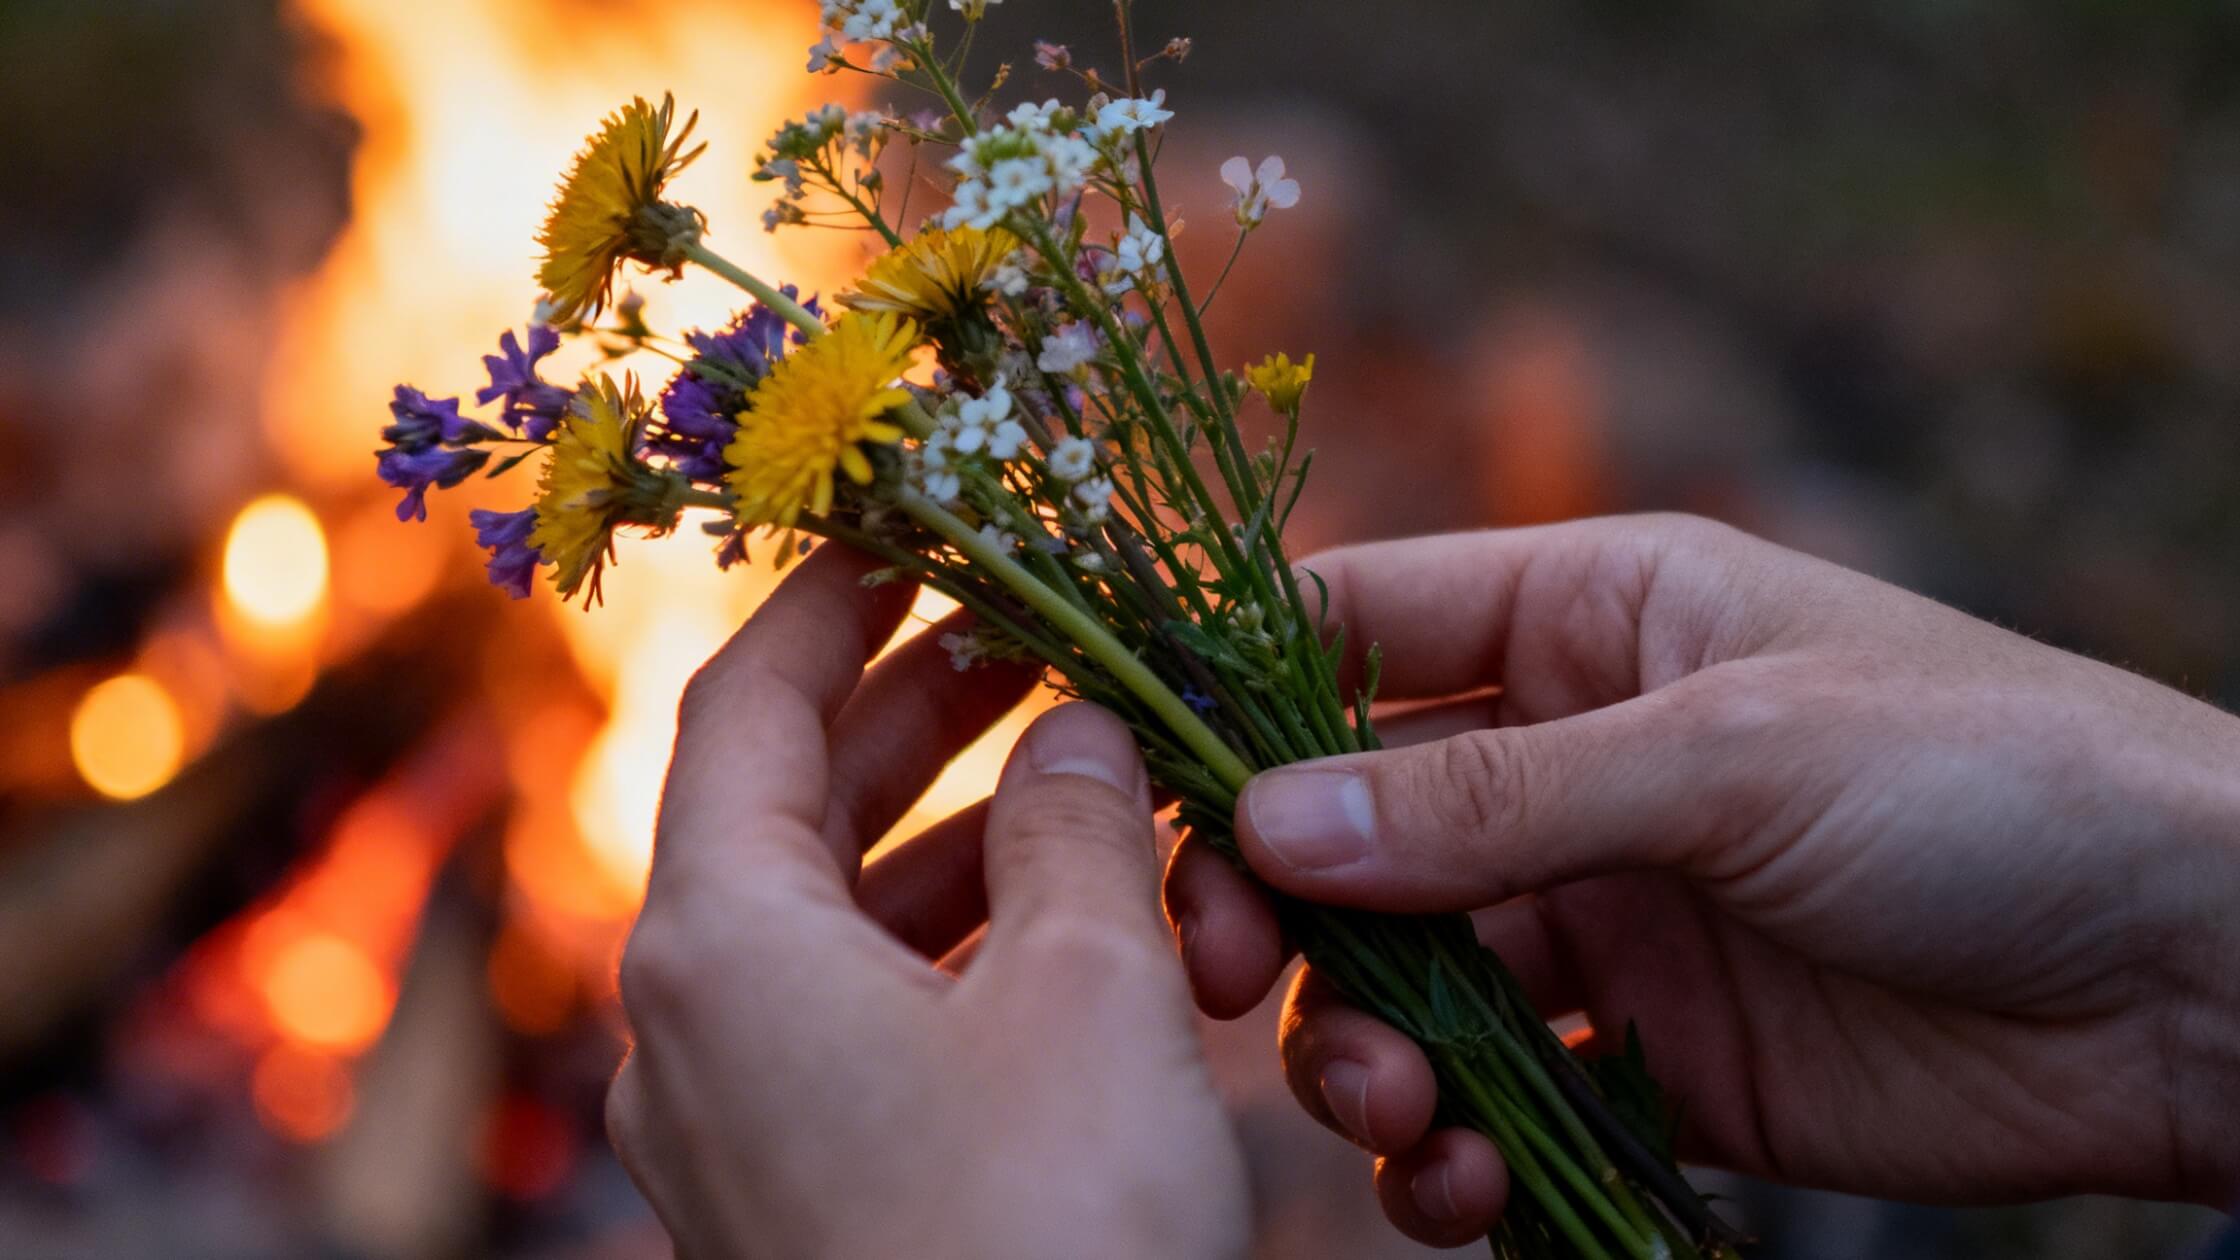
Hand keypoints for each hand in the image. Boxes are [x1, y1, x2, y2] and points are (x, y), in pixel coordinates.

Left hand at [608, 546, 1248, 1259]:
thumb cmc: (1047, 1235)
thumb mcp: (1087, 989)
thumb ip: (1076, 825)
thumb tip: (1078, 731)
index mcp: (718, 941)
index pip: (743, 701)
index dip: (834, 597)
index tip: (920, 530)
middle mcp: (698, 1024)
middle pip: (793, 803)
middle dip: (922, 710)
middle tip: (1041, 638)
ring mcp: (746, 1121)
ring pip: (846, 918)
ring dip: (963, 832)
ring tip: (1089, 771)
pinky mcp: (812, 1193)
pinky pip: (873, 1020)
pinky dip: (965, 947)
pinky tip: (1078, 927)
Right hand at [1165, 514, 2239, 1244]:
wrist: (2198, 977)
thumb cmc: (1985, 780)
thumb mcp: (1730, 756)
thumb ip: (1492, 801)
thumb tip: (1263, 827)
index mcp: (1590, 617)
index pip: (1352, 625)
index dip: (1229, 692)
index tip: (1126, 784)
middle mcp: (1569, 757)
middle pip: (1342, 820)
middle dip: (1273, 901)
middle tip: (1234, 975)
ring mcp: (1603, 910)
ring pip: (1402, 973)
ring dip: (1360, 1046)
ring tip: (1392, 1112)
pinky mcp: (1648, 1053)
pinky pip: (1497, 1095)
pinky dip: (1452, 1148)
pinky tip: (1465, 1186)